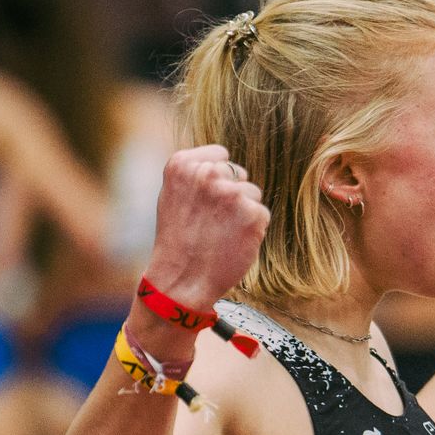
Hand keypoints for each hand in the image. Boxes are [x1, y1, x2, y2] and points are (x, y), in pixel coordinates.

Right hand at [145, 145, 269, 308]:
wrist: (182, 279)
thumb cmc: (177, 240)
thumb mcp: (173, 195)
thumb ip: (196, 174)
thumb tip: (225, 164)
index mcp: (183, 164)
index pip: (220, 155)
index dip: (217, 178)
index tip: (205, 199)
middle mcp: (208, 173)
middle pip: (238, 173)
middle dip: (230, 194)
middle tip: (212, 221)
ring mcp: (232, 193)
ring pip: (252, 193)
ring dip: (243, 211)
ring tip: (221, 232)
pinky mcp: (253, 214)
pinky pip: (262, 213)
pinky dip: (253, 228)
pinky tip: (234, 241)